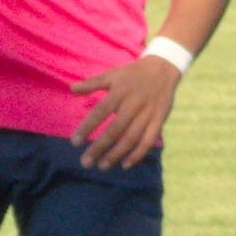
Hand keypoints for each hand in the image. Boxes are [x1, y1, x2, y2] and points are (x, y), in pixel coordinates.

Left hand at [75, 51, 178, 169]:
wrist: (163, 69)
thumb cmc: (132, 74)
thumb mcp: (112, 74)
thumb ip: (92, 83)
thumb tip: (71, 88)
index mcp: (120, 92)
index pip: (100, 112)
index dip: (87, 127)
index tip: (74, 142)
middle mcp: (134, 104)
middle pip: (115, 130)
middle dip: (99, 147)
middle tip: (85, 162)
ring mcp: (148, 114)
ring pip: (131, 138)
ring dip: (116, 154)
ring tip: (102, 166)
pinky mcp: (159, 121)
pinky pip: (148, 141)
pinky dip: (138, 154)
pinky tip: (125, 164)